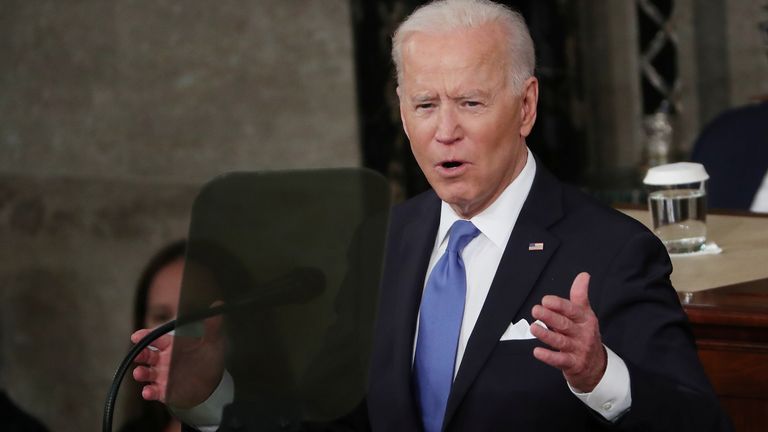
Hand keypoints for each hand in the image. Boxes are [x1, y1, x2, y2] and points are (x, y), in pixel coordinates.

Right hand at [131, 306, 225, 408]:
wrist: (214, 381)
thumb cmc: (209, 357)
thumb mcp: (213, 341)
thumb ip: (212, 325)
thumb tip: (218, 305)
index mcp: (172, 344)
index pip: (156, 338)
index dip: (144, 336)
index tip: (136, 336)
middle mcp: (164, 359)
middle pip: (147, 355)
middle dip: (140, 354)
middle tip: (137, 354)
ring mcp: (163, 375)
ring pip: (147, 373)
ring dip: (141, 373)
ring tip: (139, 372)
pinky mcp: (165, 390)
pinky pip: (155, 391)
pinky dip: (150, 392)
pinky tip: (148, 391)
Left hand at [530, 272, 606, 391]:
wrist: (596, 365)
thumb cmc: (586, 335)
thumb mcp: (586, 314)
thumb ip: (580, 295)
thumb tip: (583, 275)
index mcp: (585, 319)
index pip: (572, 310)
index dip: (559, 305)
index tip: (546, 300)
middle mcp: (582, 334)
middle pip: (565, 324)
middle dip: (550, 317)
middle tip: (536, 310)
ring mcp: (578, 349)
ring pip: (561, 341)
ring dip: (546, 335)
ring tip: (534, 328)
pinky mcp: (573, 364)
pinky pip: (560, 360)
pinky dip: (548, 356)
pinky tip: (537, 352)